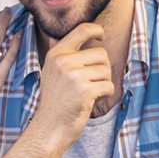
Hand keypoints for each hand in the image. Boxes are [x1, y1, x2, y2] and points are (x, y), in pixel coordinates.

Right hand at [31, 23, 112, 149]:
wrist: (49, 128)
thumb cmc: (55, 102)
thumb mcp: (53, 72)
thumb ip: (66, 55)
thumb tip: (89, 34)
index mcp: (56, 54)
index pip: (82, 30)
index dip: (96, 30)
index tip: (101, 36)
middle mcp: (64, 62)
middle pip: (101, 54)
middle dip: (103, 69)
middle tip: (92, 82)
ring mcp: (74, 76)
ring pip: (106, 70)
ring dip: (104, 83)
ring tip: (90, 93)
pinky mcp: (85, 90)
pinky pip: (109, 86)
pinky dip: (105, 95)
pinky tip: (93, 101)